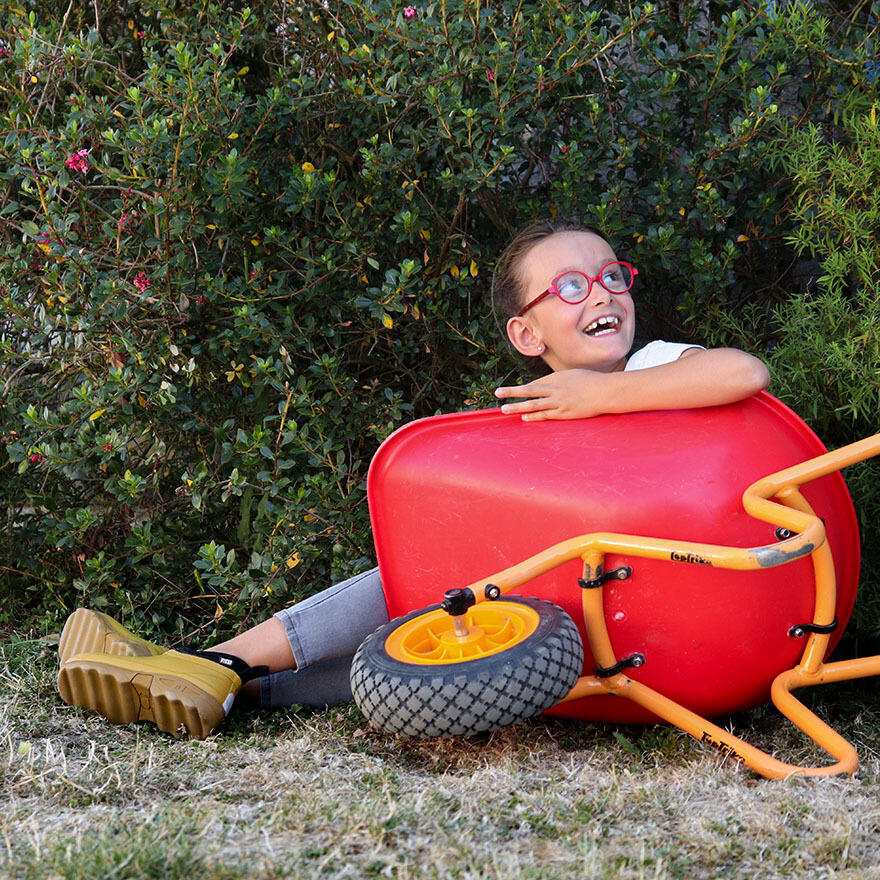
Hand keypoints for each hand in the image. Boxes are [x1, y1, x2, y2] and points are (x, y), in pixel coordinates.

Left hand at [494, 370, 611, 420]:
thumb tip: (552, 387)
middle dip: (512, 392)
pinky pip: (546, 415)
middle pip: (529, 390)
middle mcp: (555, 388)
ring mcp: (559, 401)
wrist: (605, 391)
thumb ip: (561, 381)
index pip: (535, 384)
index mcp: (556, 378)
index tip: (510, 391)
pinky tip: (523, 417)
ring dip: (517, 406)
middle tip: (497, 393)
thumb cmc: (592, 382)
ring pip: (534, 404)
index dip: (522, 389)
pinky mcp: (564, 413)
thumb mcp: (573, 376)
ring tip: (504, 409)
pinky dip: (534, 416)